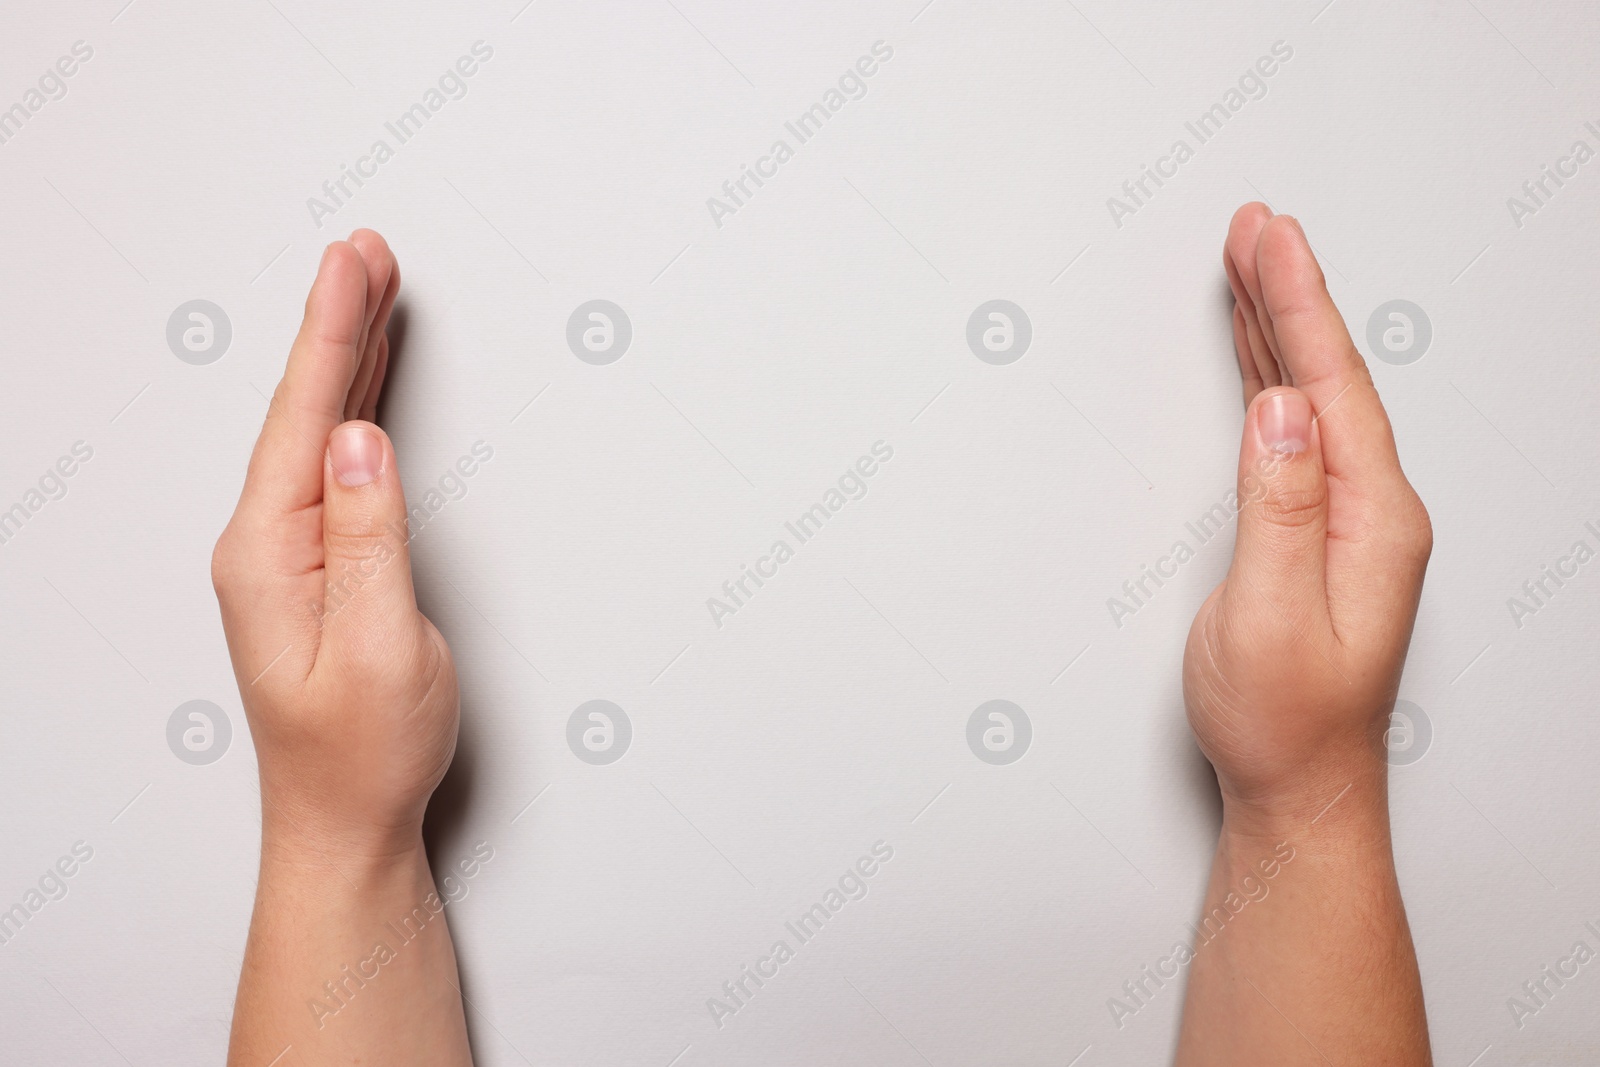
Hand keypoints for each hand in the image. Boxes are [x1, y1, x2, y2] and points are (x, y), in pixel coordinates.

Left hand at [211, 233, 458, 857]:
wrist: (346, 819)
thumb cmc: (362, 751)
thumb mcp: (381, 647)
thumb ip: (369, 538)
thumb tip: (358, 441)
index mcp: (270, 555)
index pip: (305, 419)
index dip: (332, 334)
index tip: (353, 265)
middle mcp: (266, 544)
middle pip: (304, 408)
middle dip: (338, 322)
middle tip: (366, 251)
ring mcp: (288, 554)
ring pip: (318, 428)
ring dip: (345, 356)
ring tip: (370, 290)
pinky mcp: (317, 565)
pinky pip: (333, 463)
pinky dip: (352, 408)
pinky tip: (366, 383)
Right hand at [1182, 203, 1432, 829]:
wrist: (1298, 787)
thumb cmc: (1285, 720)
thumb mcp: (1273, 617)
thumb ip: (1279, 510)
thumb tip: (1280, 414)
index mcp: (1374, 520)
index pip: (1333, 388)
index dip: (1298, 307)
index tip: (1272, 241)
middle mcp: (1372, 510)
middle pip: (1327, 375)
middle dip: (1288, 294)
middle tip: (1255, 226)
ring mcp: (1347, 519)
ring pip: (1310, 396)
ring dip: (1278, 327)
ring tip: (1250, 263)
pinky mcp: (1315, 530)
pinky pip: (1293, 430)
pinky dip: (1270, 378)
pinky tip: (1254, 354)